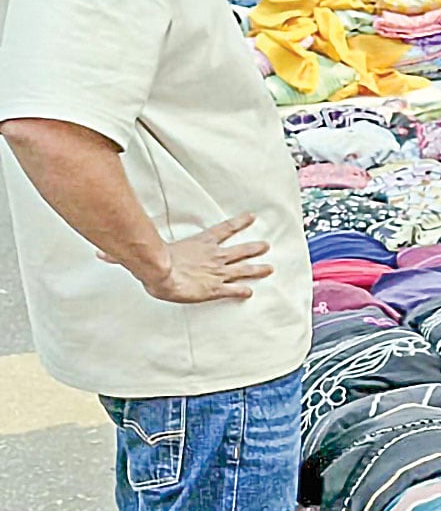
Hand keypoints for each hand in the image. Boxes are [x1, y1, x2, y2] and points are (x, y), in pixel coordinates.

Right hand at [133, 214, 273, 303]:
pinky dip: (242, 291)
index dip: (238, 223)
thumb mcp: (145, 251)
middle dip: (253, 248)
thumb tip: (100, 251)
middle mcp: (213, 257)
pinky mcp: (214, 288)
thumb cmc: (154, 261)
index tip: (251, 216)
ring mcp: (215, 273)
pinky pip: (232, 290)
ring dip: (256, 268)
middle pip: (239, 250)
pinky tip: (250, 293)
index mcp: (200, 244)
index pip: (223, 230)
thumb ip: (126, 251)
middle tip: (266, 245)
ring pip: (242, 269)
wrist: (160, 272)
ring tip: (270, 268)